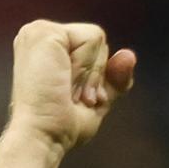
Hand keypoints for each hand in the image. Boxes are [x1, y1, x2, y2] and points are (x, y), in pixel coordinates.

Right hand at [7, 20, 135, 152]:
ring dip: (90, 74)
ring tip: (66, 91)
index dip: (94, 76)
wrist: (43, 136)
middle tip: (71, 97)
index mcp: (45, 47)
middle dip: (94, 75)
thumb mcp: (95, 101)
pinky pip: (93, 38)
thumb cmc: (61, 126)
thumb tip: (130, 56)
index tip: (76, 100)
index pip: (91, 46)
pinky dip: (87, 67)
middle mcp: (38, 34)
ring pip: (96, 38)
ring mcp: (39, 30)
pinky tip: (65, 82)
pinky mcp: (46, 32)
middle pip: (96, 40)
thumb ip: (112, 79)